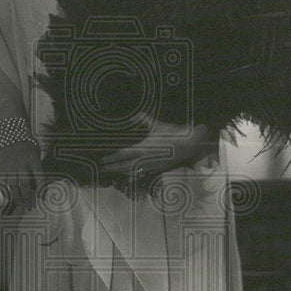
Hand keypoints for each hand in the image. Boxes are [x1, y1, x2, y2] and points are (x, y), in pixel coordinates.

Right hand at [0, 141, 42, 209]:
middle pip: (25, 185)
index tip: (42, 198)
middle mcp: (21, 164)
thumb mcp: (36, 153)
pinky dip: (5, 192)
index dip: (41, 190)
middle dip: (28, 198)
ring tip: (20, 205)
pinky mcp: (1, 168)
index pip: (39, 177)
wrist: (10, 136)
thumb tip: (38, 187)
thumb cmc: (27, 146)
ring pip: (13, 186)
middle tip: (30, 207)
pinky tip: (8, 198)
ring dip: (17, 198)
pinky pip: (2, 183)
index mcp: (33, 160)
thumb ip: (37, 168)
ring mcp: (10, 167)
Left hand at [99, 119, 214, 179]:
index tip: (102, 159)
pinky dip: (133, 175)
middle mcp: (145, 159)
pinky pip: (142, 174)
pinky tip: (129, 176)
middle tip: (102, 169)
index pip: (122, 154)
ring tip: (112, 172)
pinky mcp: (157, 169)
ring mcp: (151, 166)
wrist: (189, 145)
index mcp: (143, 148)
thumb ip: (144, 119)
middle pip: (124, 166)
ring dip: (121, 173)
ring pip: (132, 172)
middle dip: (112, 168)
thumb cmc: (173, 133)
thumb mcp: (157, 125)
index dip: (111, 157)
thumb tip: (136, 114)